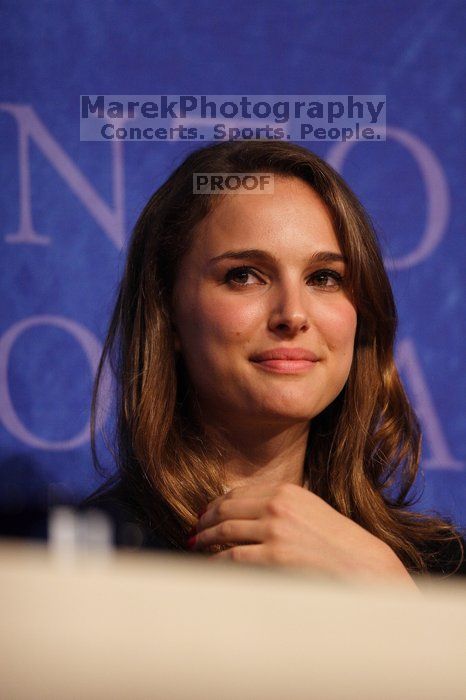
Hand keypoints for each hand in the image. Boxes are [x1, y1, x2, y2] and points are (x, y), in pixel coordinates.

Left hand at [191, 483, 418, 588]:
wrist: (362, 564)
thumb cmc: (338, 543)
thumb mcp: (309, 511)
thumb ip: (281, 508)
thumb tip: (248, 517)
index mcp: (285, 490)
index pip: (239, 494)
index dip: (217, 504)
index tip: (205, 512)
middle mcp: (277, 504)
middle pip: (227, 509)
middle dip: (206, 520)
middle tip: (194, 529)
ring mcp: (275, 529)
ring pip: (226, 531)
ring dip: (205, 539)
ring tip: (195, 545)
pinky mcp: (274, 555)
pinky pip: (234, 556)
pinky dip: (216, 560)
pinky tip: (209, 563)